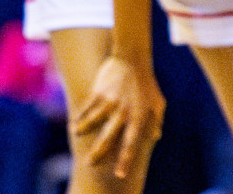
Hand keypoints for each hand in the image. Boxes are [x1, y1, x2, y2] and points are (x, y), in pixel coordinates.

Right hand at [72, 54, 164, 179]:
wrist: (132, 58)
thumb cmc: (146, 83)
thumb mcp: (157, 102)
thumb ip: (157, 120)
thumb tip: (156, 137)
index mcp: (139, 116)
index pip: (132, 143)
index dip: (126, 159)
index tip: (119, 175)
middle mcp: (124, 111)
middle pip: (108, 137)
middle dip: (98, 153)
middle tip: (89, 164)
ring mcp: (110, 101)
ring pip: (92, 121)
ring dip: (82, 129)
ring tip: (76, 134)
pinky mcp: (99, 91)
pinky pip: (86, 107)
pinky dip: (79, 116)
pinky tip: (74, 123)